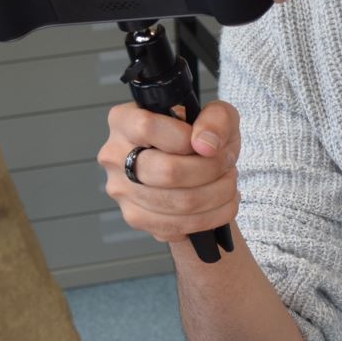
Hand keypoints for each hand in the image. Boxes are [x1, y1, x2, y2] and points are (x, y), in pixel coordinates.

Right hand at [98, 100, 240, 243]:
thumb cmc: (198, 136)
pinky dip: (209, 217)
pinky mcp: (134, 217)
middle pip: (166, 172)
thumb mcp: (216, 114)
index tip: (205, 143)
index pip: (148, 128)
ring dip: (215, 196)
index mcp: (124, 120)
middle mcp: (114, 155)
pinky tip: (218, 203)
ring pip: (177, 203)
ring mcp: (121, 190)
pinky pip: (176, 226)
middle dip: (209, 171)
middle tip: (225, 165)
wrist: (193, 167)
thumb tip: (205, 145)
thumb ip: (216, 119)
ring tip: (227, 183)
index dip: (186, 139)